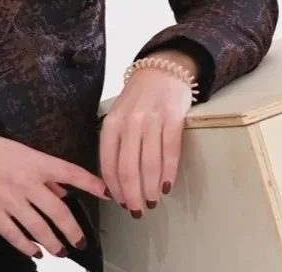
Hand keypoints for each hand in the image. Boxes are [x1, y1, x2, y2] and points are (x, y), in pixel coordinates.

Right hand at [0, 124, 110, 259]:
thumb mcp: (18, 151)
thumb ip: (42, 171)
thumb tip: (62, 189)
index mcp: (34, 161)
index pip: (70, 173)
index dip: (91, 184)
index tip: (108, 194)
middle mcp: (25, 181)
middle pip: (58, 211)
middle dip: (73, 230)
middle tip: (80, 241)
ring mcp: (9, 200)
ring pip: (40, 228)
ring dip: (54, 243)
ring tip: (61, 251)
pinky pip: (15, 236)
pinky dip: (27, 247)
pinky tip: (34, 252)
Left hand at [98, 50, 195, 217]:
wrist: (161, 71)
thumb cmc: (137, 100)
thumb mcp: (118, 117)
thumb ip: (116, 144)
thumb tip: (115, 182)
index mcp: (111, 123)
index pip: (108, 163)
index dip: (114, 188)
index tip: (119, 202)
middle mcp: (129, 121)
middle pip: (128, 168)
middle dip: (132, 195)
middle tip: (137, 210)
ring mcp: (151, 119)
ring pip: (149, 164)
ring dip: (150, 189)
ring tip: (152, 201)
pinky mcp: (173, 118)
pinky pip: (170, 152)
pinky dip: (168, 173)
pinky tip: (167, 186)